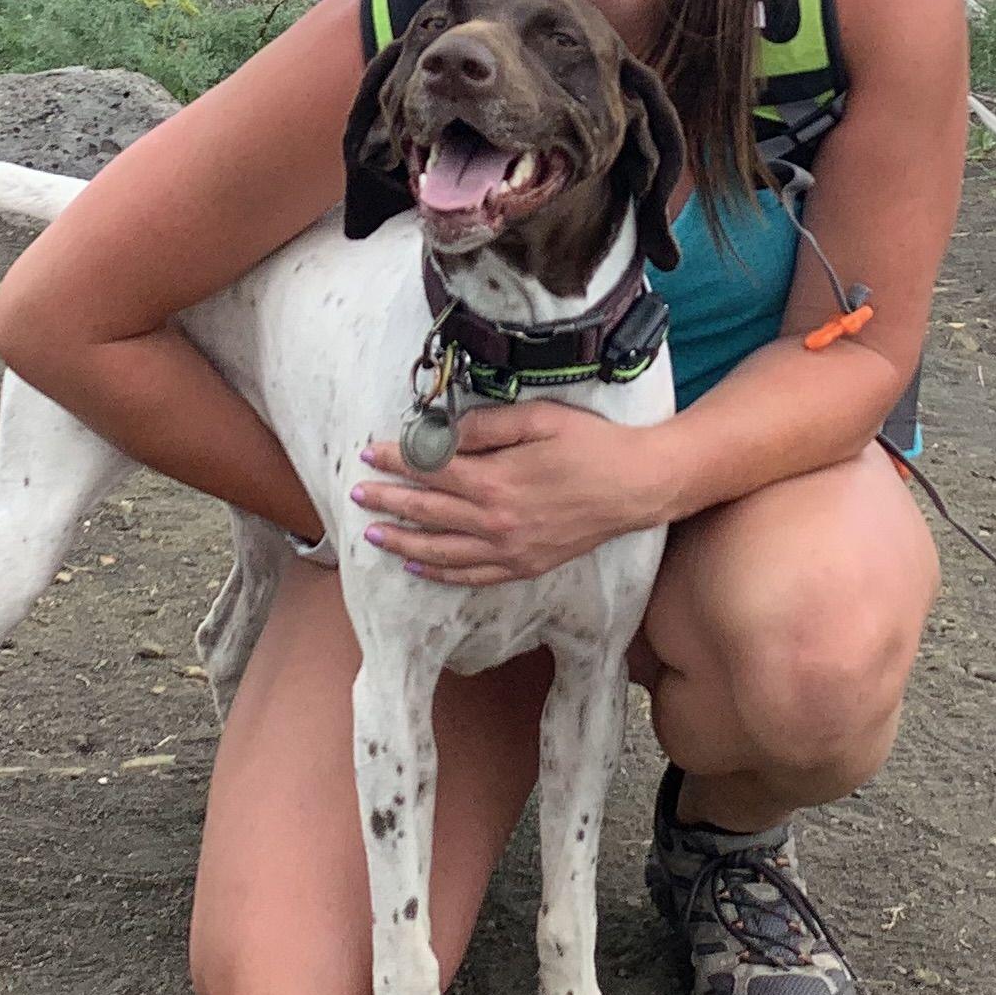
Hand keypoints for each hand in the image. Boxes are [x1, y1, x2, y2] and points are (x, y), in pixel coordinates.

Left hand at [348, 401, 659, 587]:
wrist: (637, 485)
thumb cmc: (592, 445)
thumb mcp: (540, 419)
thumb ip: (488, 427)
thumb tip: (445, 433)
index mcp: (497, 481)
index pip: (431, 471)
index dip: (397, 461)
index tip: (371, 453)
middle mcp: (496, 521)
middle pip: (428, 512)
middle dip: (388, 501)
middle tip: (358, 493)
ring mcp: (510, 549)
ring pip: (441, 551)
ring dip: (403, 542)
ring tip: (373, 534)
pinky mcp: (525, 565)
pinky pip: (472, 575)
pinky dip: (440, 572)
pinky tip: (418, 566)